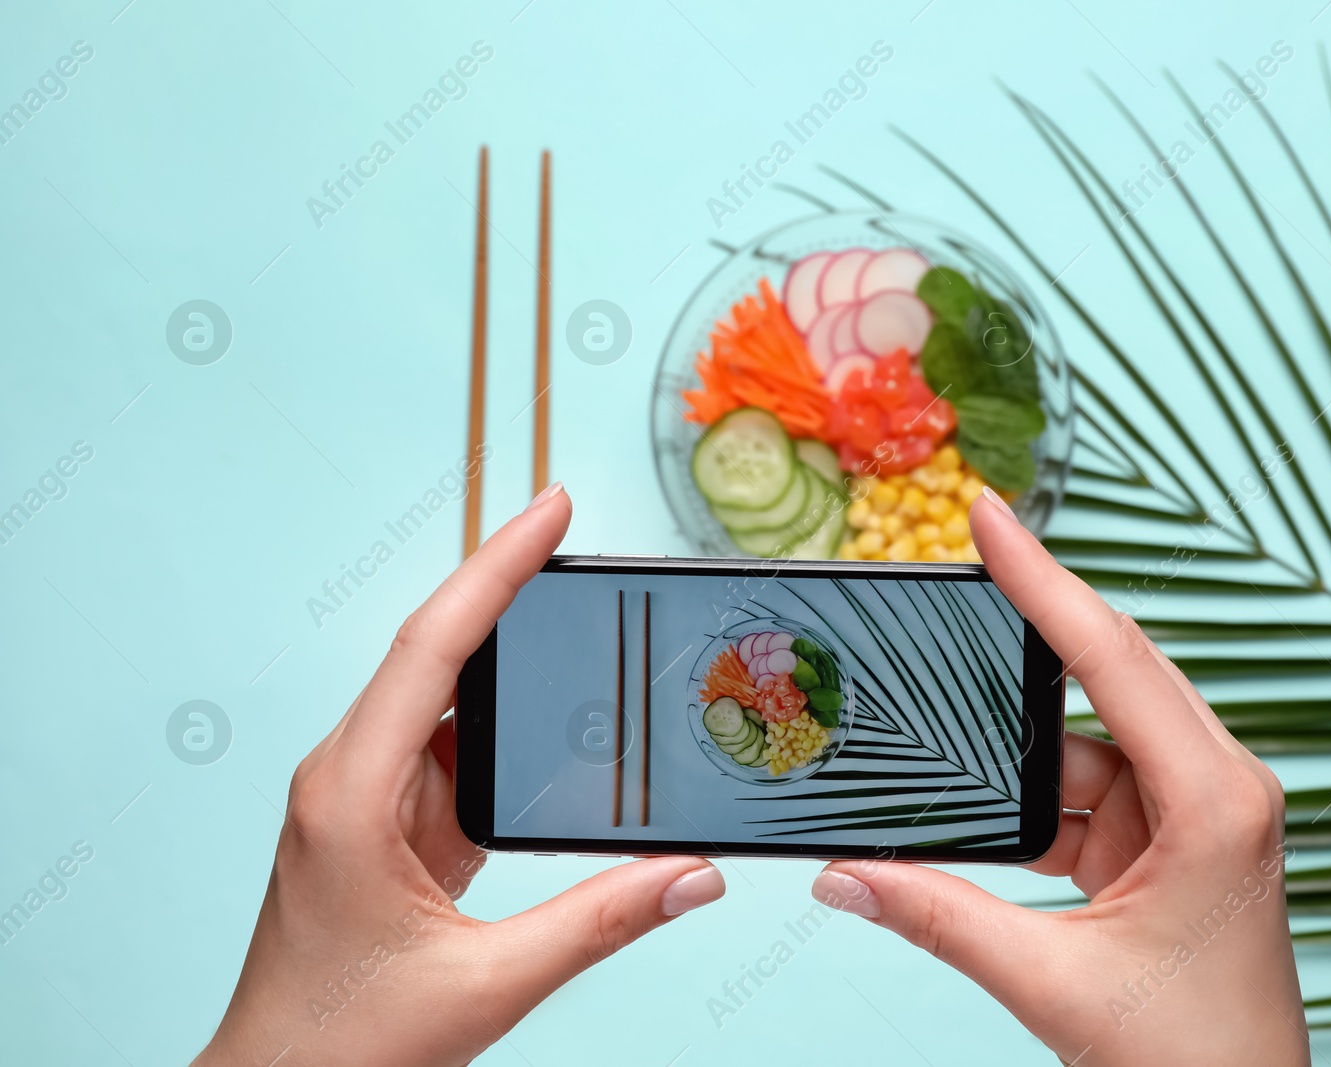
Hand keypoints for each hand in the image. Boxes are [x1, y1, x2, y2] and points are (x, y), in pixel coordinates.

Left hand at [195, 484, 725, 1066]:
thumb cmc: (343, 1046)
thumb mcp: (486, 983)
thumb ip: (600, 921)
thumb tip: (690, 875)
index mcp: (351, 794)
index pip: (431, 648)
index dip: (496, 568)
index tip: (551, 508)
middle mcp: (350, 779)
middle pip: (438, 655)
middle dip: (509, 591)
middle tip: (580, 542)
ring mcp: (366, 802)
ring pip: (448, 704)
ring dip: (512, 666)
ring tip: (582, 618)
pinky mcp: (387, 830)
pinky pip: (453, 757)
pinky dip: (507, 735)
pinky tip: (557, 726)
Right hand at [810, 489, 1307, 1066]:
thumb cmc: (1196, 1061)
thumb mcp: (1054, 984)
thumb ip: (939, 918)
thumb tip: (845, 873)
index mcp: (1216, 800)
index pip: (1112, 657)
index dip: (1042, 578)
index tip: (989, 515)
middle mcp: (1214, 788)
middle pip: (1104, 673)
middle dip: (1030, 623)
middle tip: (964, 562)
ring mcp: (1189, 815)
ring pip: (1083, 735)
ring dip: (1014, 734)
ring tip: (940, 704)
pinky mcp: (1162, 845)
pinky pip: (1079, 788)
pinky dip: (1025, 791)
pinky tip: (972, 790)